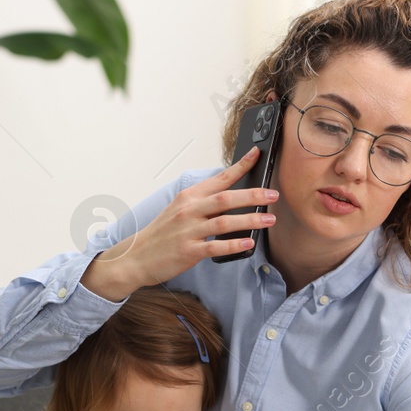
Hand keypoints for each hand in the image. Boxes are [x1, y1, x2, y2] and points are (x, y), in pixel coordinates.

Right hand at [80, 146, 278, 300]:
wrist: (137, 256)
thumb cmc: (162, 234)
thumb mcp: (180, 210)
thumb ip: (204, 202)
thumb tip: (233, 197)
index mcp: (189, 197)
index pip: (219, 178)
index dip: (240, 166)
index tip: (257, 154)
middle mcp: (189, 210)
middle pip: (226, 198)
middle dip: (253, 195)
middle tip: (274, 194)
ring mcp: (189, 231)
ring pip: (225, 222)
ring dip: (250, 220)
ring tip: (270, 220)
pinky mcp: (189, 251)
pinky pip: (216, 247)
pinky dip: (234, 245)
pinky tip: (248, 243)